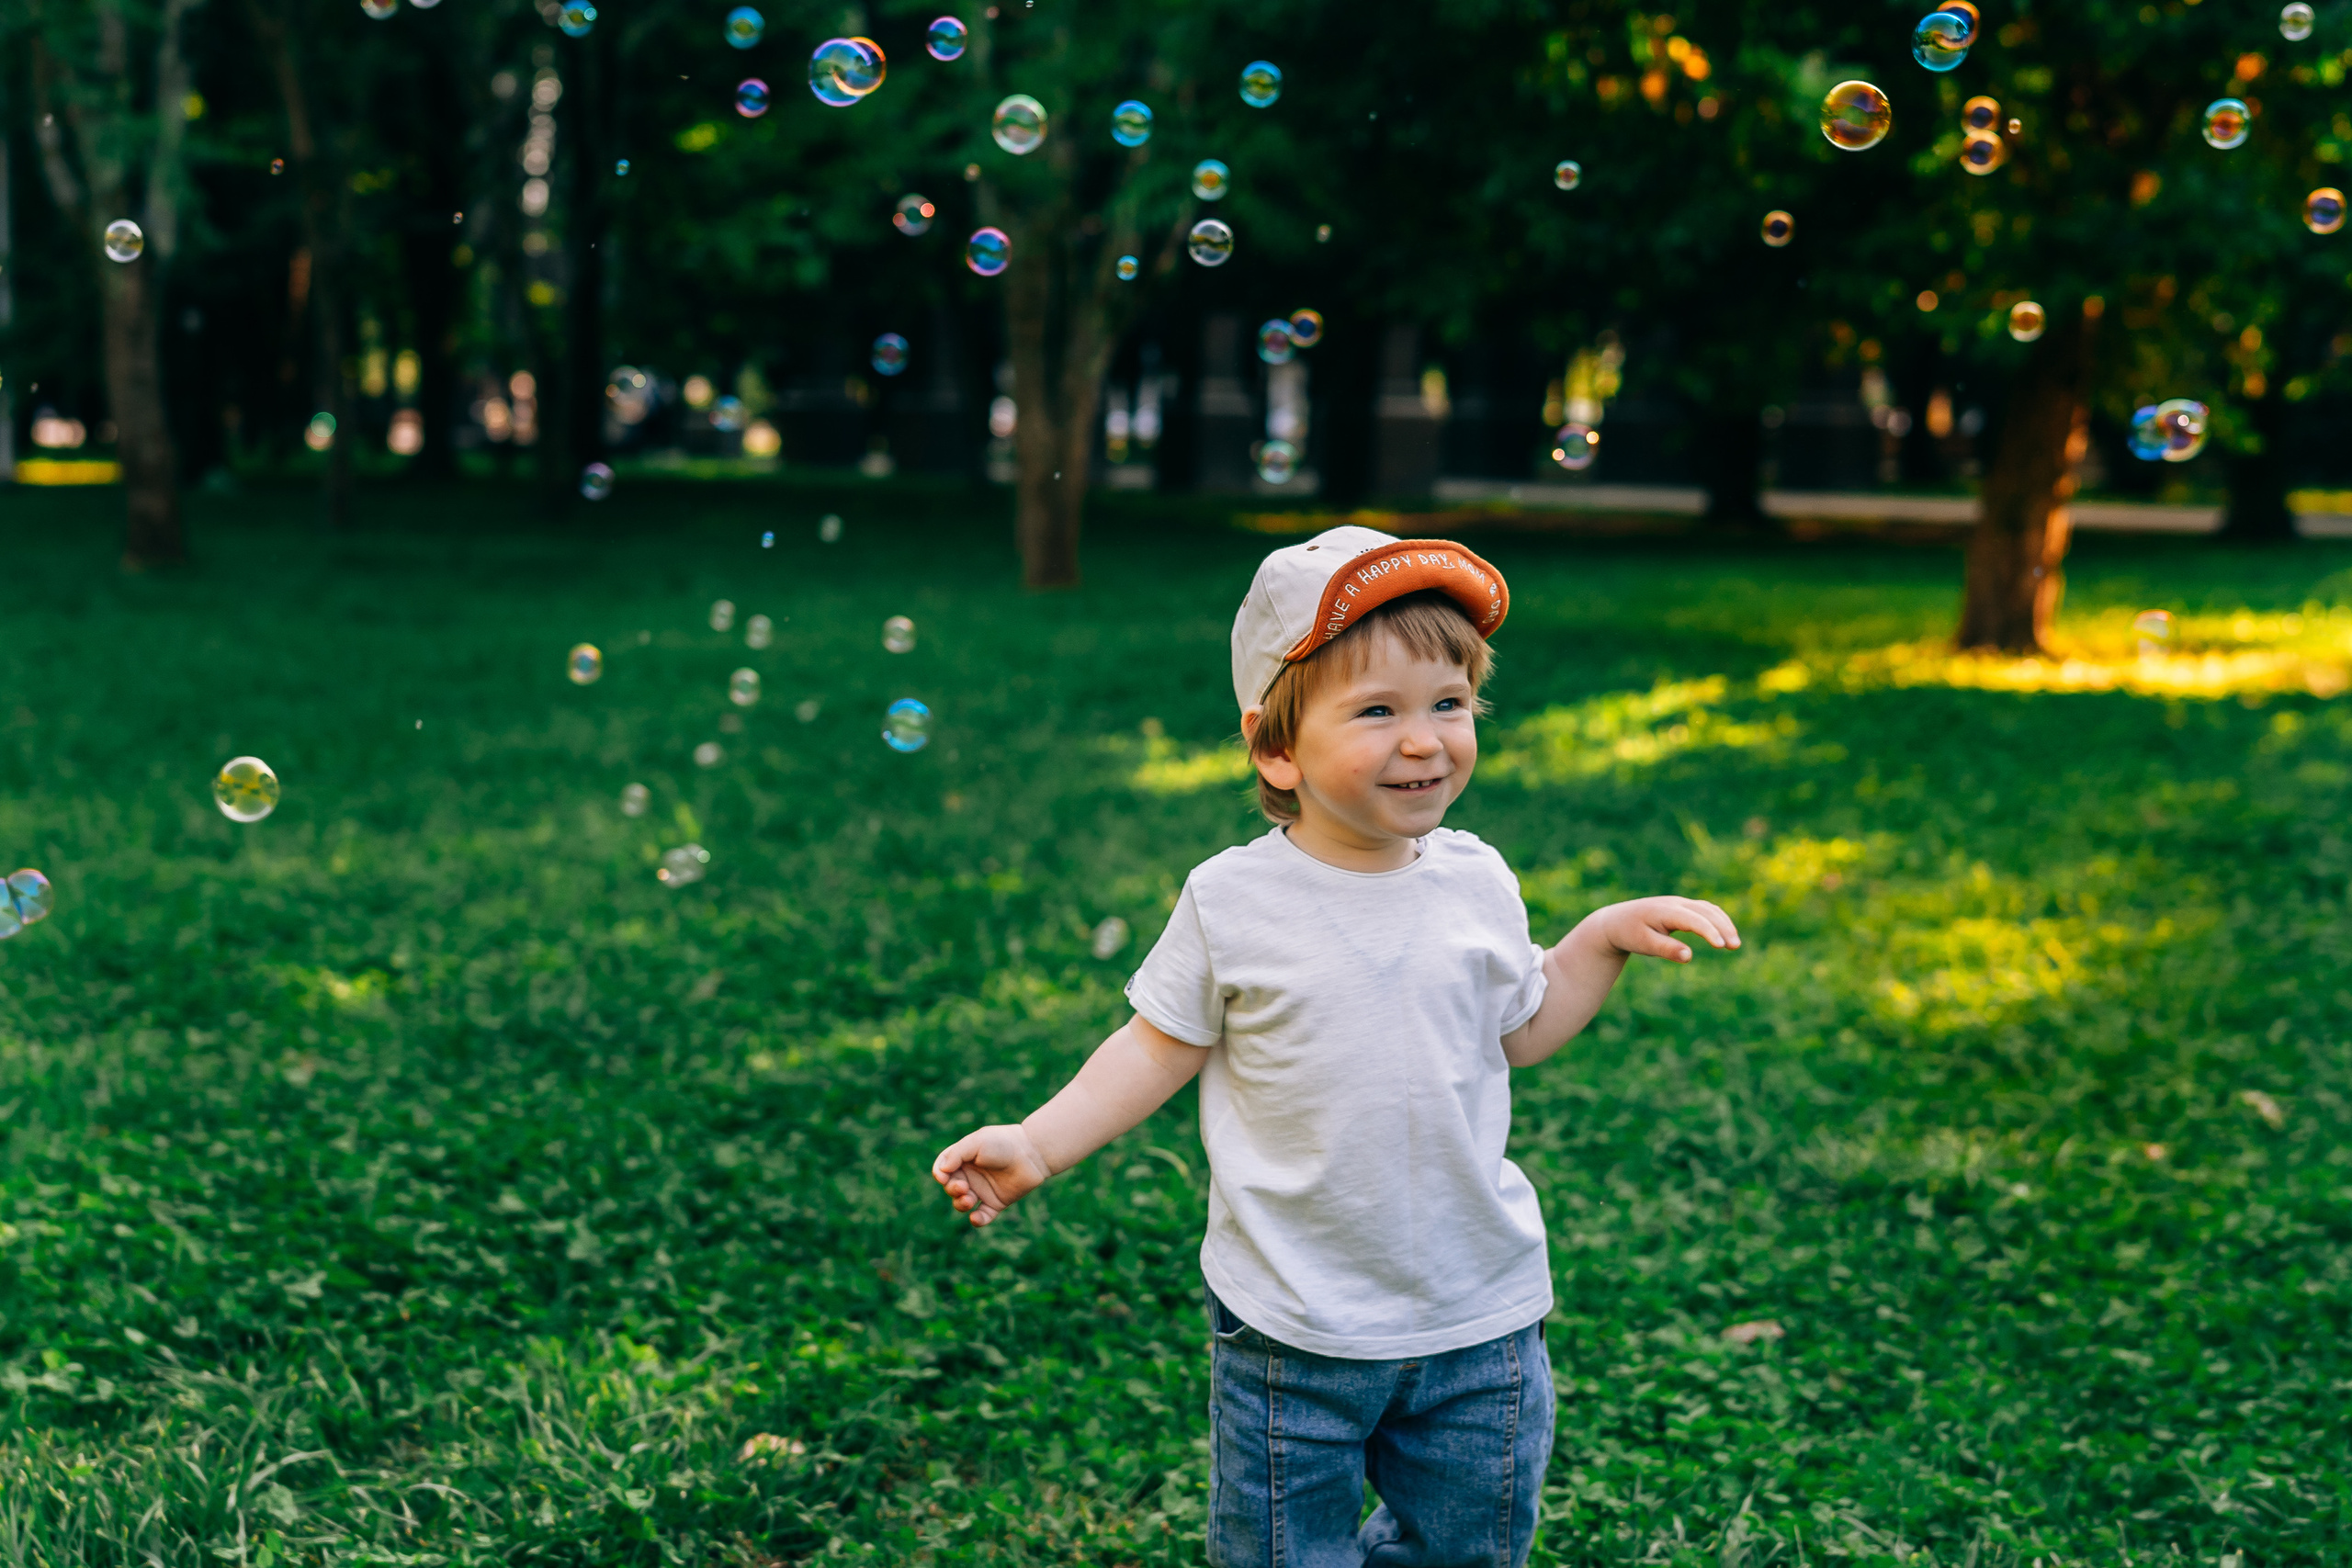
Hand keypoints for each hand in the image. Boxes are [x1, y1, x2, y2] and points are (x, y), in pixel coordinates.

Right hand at [931, 1124, 1051, 1226]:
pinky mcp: (996, 1203)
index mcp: (963, 1159)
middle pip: (950, 1187)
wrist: (1031, 1153)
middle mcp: (971, 1175)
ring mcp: (983, 1190)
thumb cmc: (1002, 1143)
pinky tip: (976, 1218)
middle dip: (952, 1189)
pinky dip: (977, 1220)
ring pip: (962, 1204)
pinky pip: (982, 1216)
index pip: (942, 1169)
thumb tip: (941, 1171)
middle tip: (964, 1187)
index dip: (939, 1174)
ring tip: (969, 1199)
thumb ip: (956, 1154)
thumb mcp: (976, 1142)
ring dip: (960, 1204)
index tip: (944, 1176)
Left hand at [1592, 896, 1740, 963]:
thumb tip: (1688, 956)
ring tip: (1734, 944)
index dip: (1709, 931)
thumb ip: (1666, 950)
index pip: (1693, 919)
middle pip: (1706, 911)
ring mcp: (1680, 903)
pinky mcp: (1682, 907)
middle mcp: (1675, 903)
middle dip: (1723, 927)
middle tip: (1735, 946)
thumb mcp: (1645, 944)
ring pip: (1709, 909)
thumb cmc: (1630, 934)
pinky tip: (1725, 934)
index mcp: (1665, 911)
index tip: (1721, 946)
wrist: (1617, 921)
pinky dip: (1718, 920)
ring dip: (1724, 923)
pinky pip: (1705, 910)